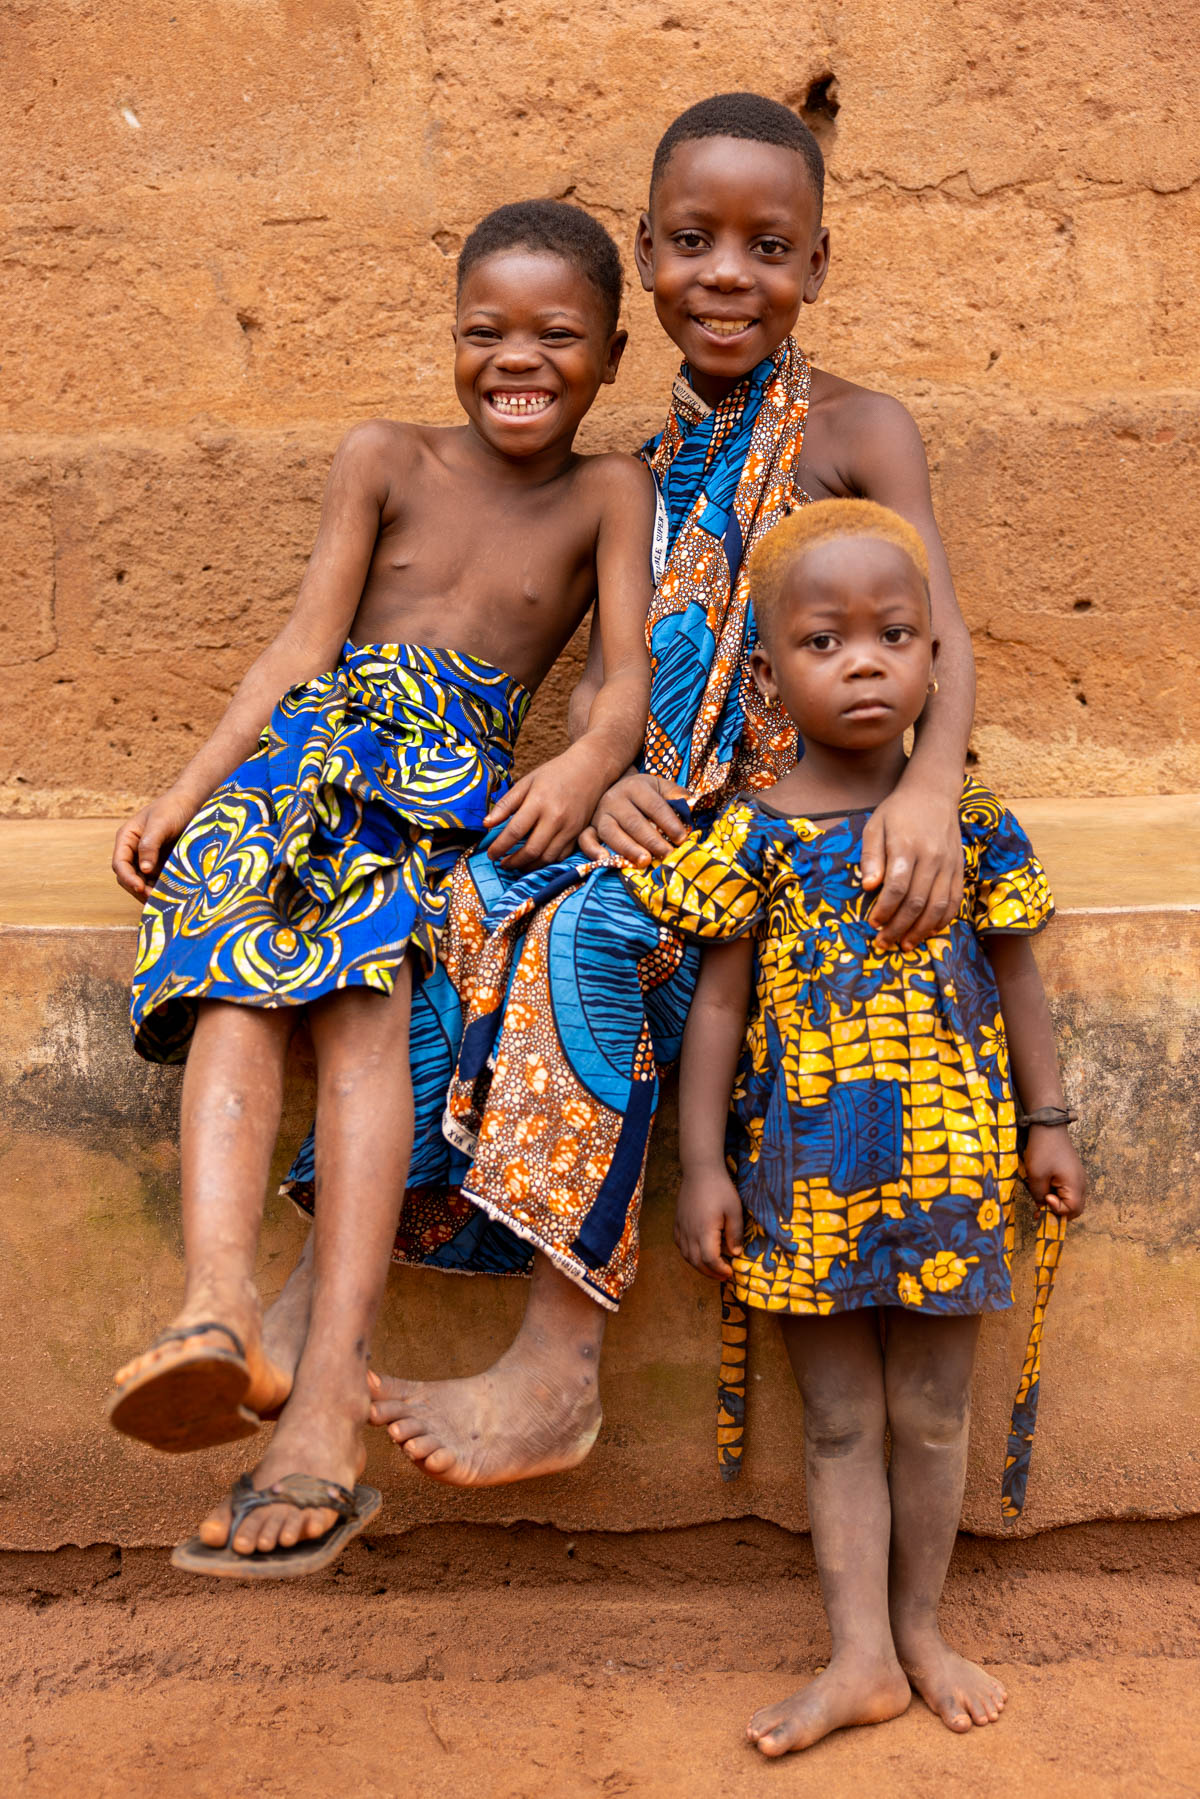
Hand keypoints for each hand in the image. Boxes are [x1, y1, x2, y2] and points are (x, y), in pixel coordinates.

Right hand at [112, 788, 197, 899]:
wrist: (193, 802)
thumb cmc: (173, 808)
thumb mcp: (160, 824)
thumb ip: (150, 845)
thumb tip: (145, 869)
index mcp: (127, 839)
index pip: (120, 863)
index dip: (127, 878)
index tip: (139, 888)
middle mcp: (135, 851)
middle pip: (129, 876)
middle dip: (139, 889)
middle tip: (154, 900)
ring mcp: (149, 859)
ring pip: (144, 882)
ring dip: (151, 892)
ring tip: (164, 902)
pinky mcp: (163, 864)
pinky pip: (159, 880)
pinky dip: (163, 889)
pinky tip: (173, 896)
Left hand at [485, 744, 611, 871]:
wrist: (590, 769)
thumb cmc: (555, 774)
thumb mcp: (527, 782)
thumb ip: (506, 804)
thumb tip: (485, 824)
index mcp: (539, 802)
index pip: (514, 831)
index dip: (499, 847)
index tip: (490, 854)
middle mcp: (556, 818)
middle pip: (531, 850)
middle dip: (513, 862)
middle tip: (502, 863)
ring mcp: (570, 828)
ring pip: (547, 858)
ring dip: (529, 866)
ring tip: (517, 864)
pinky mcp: (579, 834)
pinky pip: (561, 856)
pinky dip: (547, 862)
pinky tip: (536, 859)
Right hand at [576, 770, 688, 864]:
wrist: (615, 784)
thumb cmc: (645, 793)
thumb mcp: (661, 787)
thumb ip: (677, 795)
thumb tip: (691, 804)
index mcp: (636, 787)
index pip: (655, 806)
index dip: (669, 823)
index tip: (682, 839)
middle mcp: (615, 799)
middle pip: (634, 821)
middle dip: (652, 840)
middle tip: (667, 855)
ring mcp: (600, 814)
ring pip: (611, 831)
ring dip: (628, 848)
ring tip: (644, 861)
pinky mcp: (589, 827)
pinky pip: (585, 839)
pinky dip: (593, 850)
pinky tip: (605, 859)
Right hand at [675, 1166, 744, 1279]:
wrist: (700, 1170)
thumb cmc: (720, 1189)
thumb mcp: (734, 1210)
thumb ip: (735, 1234)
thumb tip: (735, 1254)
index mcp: (704, 1231)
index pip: (710, 1260)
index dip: (720, 1270)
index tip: (731, 1272)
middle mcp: (689, 1233)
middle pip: (696, 1262)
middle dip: (710, 1273)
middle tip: (723, 1275)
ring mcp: (681, 1227)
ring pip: (686, 1255)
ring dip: (698, 1266)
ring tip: (712, 1268)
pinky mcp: (677, 1221)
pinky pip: (679, 1244)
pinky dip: (688, 1254)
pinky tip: (697, 1253)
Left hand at [861, 780, 963, 950]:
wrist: (933, 793)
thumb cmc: (898, 812)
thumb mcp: (875, 826)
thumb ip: (871, 857)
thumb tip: (868, 887)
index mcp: (907, 846)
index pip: (897, 887)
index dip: (884, 910)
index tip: (873, 923)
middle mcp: (932, 857)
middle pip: (917, 902)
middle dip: (899, 927)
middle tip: (883, 942)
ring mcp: (949, 864)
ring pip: (938, 906)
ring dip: (921, 930)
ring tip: (905, 945)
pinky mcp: (960, 868)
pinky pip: (955, 900)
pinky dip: (943, 920)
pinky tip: (929, 932)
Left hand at [1022, 1125, 1085, 1219]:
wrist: (1048, 1127)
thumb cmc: (1043, 1150)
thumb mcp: (1036, 1176)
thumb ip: (1039, 1196)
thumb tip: (1042, 1206)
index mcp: (1076, 1186)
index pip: (1071, 1210)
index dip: (1056, 1210)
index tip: (1045, 1198)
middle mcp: (1081, 1184)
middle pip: (1075, 1209)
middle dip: (1059, 1212)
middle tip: (1043, 1207)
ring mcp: (1078, 1178)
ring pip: (1072, 1200)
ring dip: (1058, 1203)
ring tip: (1043, 1197)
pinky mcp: (1072, 1173)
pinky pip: (1069, 1190)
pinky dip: (1059, 1194)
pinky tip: (1045, 1188)